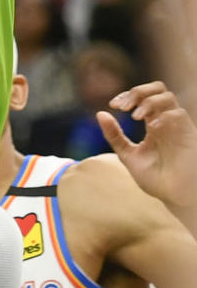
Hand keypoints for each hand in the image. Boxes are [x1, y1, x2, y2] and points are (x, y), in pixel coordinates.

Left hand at [98, 83, 196, 213]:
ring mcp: (178, 127)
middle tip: (124, 106)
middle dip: (138, 91)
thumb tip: (100, 113)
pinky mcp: (188, 135)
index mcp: (153, 123)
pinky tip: (153, 128)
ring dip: (148, 102)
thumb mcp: (128, 156)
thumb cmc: (157, 179)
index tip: (114, 106)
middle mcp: (166, 121)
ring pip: (168, 97)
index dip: (127, 95)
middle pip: (158, 88)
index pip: (142, 96)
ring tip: (135, 116)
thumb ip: (115, 136)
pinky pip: (179, 114)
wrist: (174, 198)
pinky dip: (164, 116)